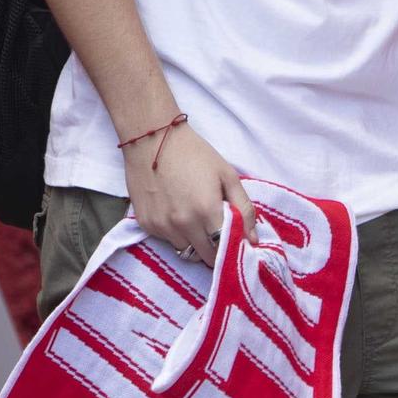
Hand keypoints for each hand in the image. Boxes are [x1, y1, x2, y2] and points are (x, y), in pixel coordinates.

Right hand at [122, 120, 257, 263]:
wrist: (153, 140)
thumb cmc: (195, 154)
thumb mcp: (227, 176)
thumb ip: (244, 209)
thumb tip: (253, 240)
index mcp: (206, 211)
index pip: (224, 250)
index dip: (232, 248)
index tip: (235, 242)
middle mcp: (182, 224)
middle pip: (204, 256)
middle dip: (215, 250)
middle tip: (218, 233)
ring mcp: (161, 226)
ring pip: (185, 250)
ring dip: (194, 242)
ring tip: (197, 220)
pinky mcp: (145, 224)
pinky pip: (166, 240)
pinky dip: (176, 234)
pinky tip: (177, 212)